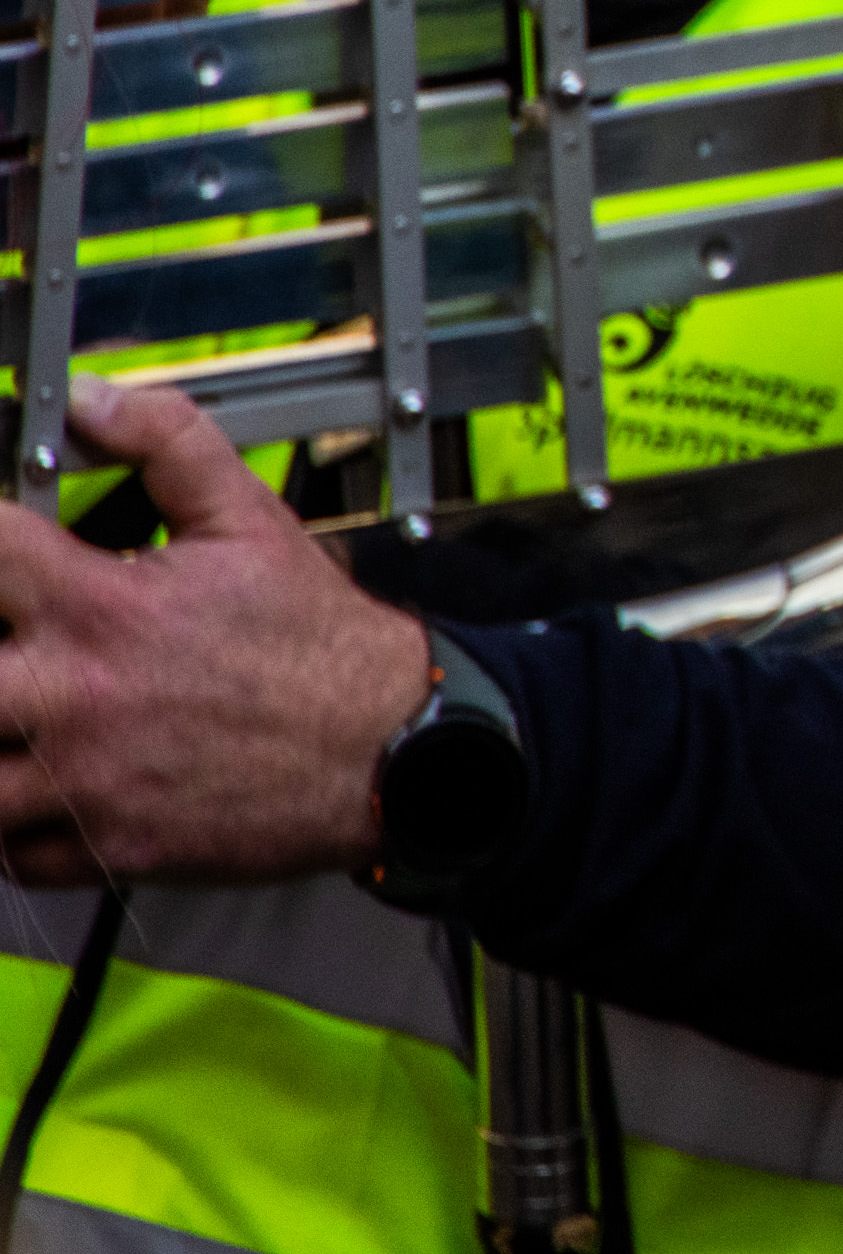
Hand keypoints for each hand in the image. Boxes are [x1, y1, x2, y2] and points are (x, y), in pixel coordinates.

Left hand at [0, 378, 436, 886]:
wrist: (392, 750)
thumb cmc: (324, 647)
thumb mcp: (253, 519)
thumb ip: (167, 443)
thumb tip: (92, 401)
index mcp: (101, 608)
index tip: (2, 551)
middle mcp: (75, 697)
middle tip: (13, 650)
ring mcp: (81, 783)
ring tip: (22, 719)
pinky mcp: (102, 850)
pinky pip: (6, 853)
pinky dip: (12, 826)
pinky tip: (41, 786)